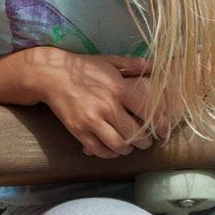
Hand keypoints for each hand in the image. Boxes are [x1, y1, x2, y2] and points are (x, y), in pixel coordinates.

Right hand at [29, 48, 169, 157]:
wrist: (51, 75)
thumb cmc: (83, 67)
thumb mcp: (110, 61)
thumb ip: (134, 64)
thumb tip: (157, 65)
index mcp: (119, 88)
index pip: (149, 113)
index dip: (160, 125)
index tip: (163, 132)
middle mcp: (108, 106)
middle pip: (136, 134)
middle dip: (144, 141)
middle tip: (145, 141)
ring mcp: (92, 120)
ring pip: (119, 145)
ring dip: (127, 149)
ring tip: (128, 146)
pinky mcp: (78, 130)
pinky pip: (98, 149)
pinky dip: (108, 153)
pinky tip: (111, 149)